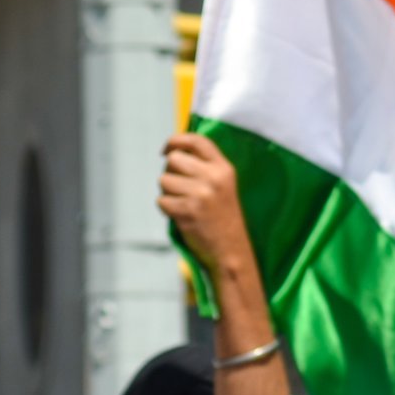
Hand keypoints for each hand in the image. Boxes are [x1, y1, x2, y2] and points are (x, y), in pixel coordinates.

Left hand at [156, 133, 254, 275]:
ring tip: (186, 206)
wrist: (232, 253)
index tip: (166, 150)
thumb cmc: (223, 220)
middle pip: (173, 159)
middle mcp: (214, 178)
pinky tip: (184, 218)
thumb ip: (203, 168)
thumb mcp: (223, 188)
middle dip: (171, 173)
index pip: (196, 141)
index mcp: (225, 170)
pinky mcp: (187, 210)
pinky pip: (161, 201)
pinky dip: (168, 210)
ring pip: (163, 180)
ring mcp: (201, 194)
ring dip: (168, 193)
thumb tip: (171, 152)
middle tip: (182, 190)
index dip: (176, 141)